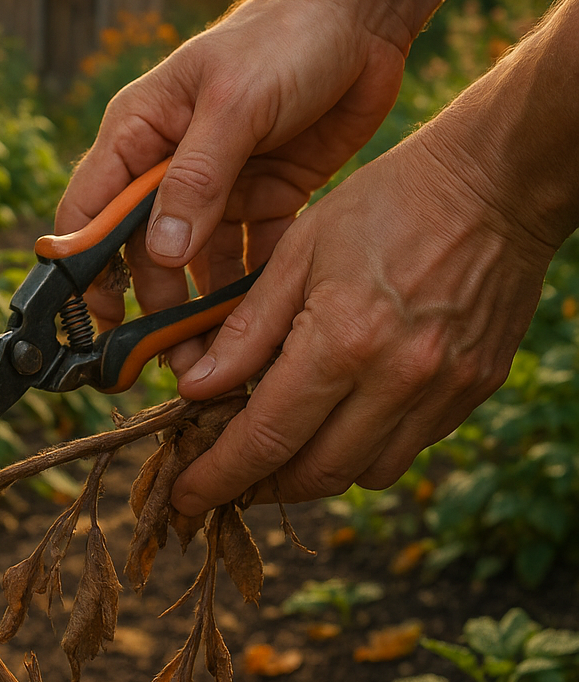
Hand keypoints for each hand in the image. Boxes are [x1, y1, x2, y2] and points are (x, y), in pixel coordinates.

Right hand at [55, 0, 408, 369]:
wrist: (364, 14)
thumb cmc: (283, 40)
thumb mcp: (234, 106)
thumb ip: (195, 179)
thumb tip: (157, 253)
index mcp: (138, 134)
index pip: (90, 211)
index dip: (85, 269)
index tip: (98, 322)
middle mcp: (169, 164)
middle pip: (143, 251)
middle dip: (153, 305)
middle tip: (171, 360)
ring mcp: (219, 184)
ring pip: (198, 263)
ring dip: (203, 309)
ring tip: (218, 361)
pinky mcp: (268, 196)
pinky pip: (254, 256)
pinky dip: (257, 291)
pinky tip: (266, 328)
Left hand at [170, 128, 554, 511]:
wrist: (495, 184)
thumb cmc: (385, 204)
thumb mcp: (297, 252)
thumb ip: (246, 330)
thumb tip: (196, 390)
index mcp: (343, 341)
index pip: (266, 438)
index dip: (219, 475)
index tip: (186, 497)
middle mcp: (398, 380)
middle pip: (316, 474)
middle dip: (260, 487)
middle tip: (223, 479)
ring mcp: (444, 391)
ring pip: (365, 473)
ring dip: (314, 472)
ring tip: (276, 447)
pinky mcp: (474, 390)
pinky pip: (408, 446)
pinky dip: (363, 446)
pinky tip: (337, 416)